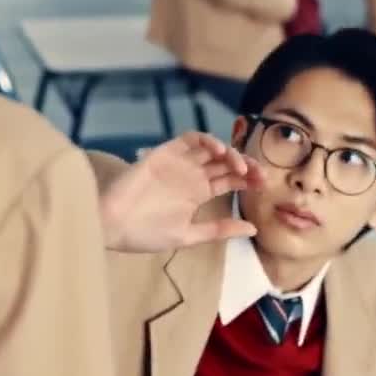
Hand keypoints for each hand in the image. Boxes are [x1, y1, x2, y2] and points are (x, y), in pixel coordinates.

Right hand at [99, 132, 265, 252]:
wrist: (111, 223)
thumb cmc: (144, 233)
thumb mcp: (187, 235)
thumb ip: (218, 230)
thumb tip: (253, 228)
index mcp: (197, 194)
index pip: (229, 180)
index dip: (249, 179)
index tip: (264, 185)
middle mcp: (191, 175)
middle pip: (225, 163)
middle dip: (246, 165)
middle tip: (260, 174)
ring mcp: (179, 163)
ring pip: (211, 149)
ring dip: (230, 153)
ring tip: (241, 167)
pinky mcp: (165, 153)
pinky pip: (190, 139)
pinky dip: (207, 140)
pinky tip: (219, 152)